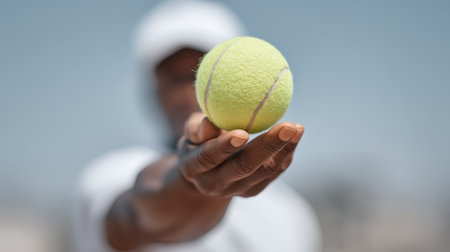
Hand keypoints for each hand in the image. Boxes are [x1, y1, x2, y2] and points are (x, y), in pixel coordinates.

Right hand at [178, 112, 303, 197]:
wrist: (206, 173)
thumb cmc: (198, 141)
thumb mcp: (191, 132)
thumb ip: (197, 128)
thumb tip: (208, 122)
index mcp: (193, 168)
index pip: (209, 158)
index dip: (224, 146)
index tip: (242, 132)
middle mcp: (214, 184)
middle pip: (243, 168)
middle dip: (267, 147)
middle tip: (287, 126)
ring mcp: (236, 190)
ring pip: (264, 171)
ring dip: (283, 149)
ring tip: (297, 127)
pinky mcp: (254, 190)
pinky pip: (274, 172)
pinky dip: (287, 153)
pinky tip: (296, 133)